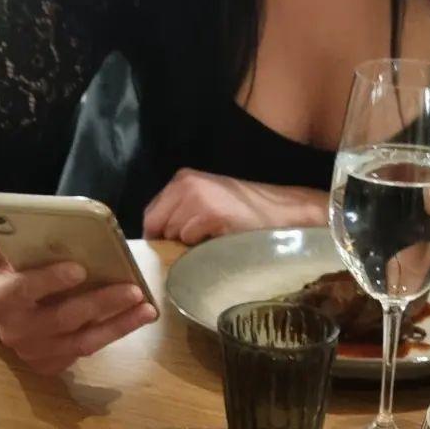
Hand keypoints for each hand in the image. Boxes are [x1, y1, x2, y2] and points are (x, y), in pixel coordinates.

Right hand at [0, 233, 157, 374]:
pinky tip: (135, 319)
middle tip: (134, 290)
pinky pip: (86, 350)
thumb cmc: (1, 269)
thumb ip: (7, 237)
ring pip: (82, 342)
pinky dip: (112, 334)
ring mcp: (34, 353)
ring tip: (147, 310)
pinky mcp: (50, 365)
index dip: (51, 280)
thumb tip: (31, 221)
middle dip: (101, 303)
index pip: (24, 290)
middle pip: (64, 319)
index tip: (80, 269)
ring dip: (119, 326)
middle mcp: (16, 332)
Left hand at [143, 170, 328, 244]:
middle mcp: (186, 184)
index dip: (157, 235)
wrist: (279, 212)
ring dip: (187, 246)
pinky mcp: (210, 214)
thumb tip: (157, 240)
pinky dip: (201, 247)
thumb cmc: (243, 214)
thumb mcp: (206, 202)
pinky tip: (219, 240)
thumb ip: (180, 212)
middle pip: (157, 226)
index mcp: (182, 180)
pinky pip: (190, 240)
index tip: (169, 248)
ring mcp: (197, 198)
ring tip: (210, 241)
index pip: (150, 214)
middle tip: (195, 246)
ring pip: (173, 235)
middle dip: (170, 242)